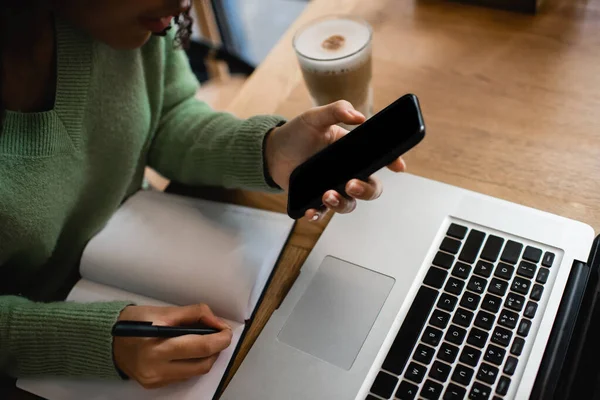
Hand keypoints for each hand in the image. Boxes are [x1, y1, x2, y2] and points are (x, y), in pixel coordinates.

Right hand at [113, 304, 231, 388]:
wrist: (108, 341)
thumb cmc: (135, 321)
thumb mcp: (163, 311)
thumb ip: (193, 314)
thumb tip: (216, 322)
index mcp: (157, 345)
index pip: (199, 346)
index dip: (219, 338)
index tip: (227, 330)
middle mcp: (156, 367)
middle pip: (202, 363)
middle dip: (217, 349)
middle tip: (220, 335)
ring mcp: (155, 379)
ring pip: (196, 372)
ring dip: (207, 357)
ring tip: (205, 341)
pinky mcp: (155, 385)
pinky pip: (184, 376)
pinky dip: (192, 363)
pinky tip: (188, 351)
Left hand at [264, 100, 405, 220]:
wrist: (272, 151)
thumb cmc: (297, 133)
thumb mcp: (315, 117)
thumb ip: (336, 110)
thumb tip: (358, 116)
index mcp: (352, 152)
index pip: (379, 159)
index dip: (393, 162)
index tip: (398, 166)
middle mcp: (346, 172)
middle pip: (370, 189)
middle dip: (367, 190)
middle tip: (351, 184)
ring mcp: (332, 187)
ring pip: (349, 204)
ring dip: (342, 203)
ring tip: (327, 195)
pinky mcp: (315, 199)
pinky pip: (322, 213)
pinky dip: (317, 215)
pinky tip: (311, 211)